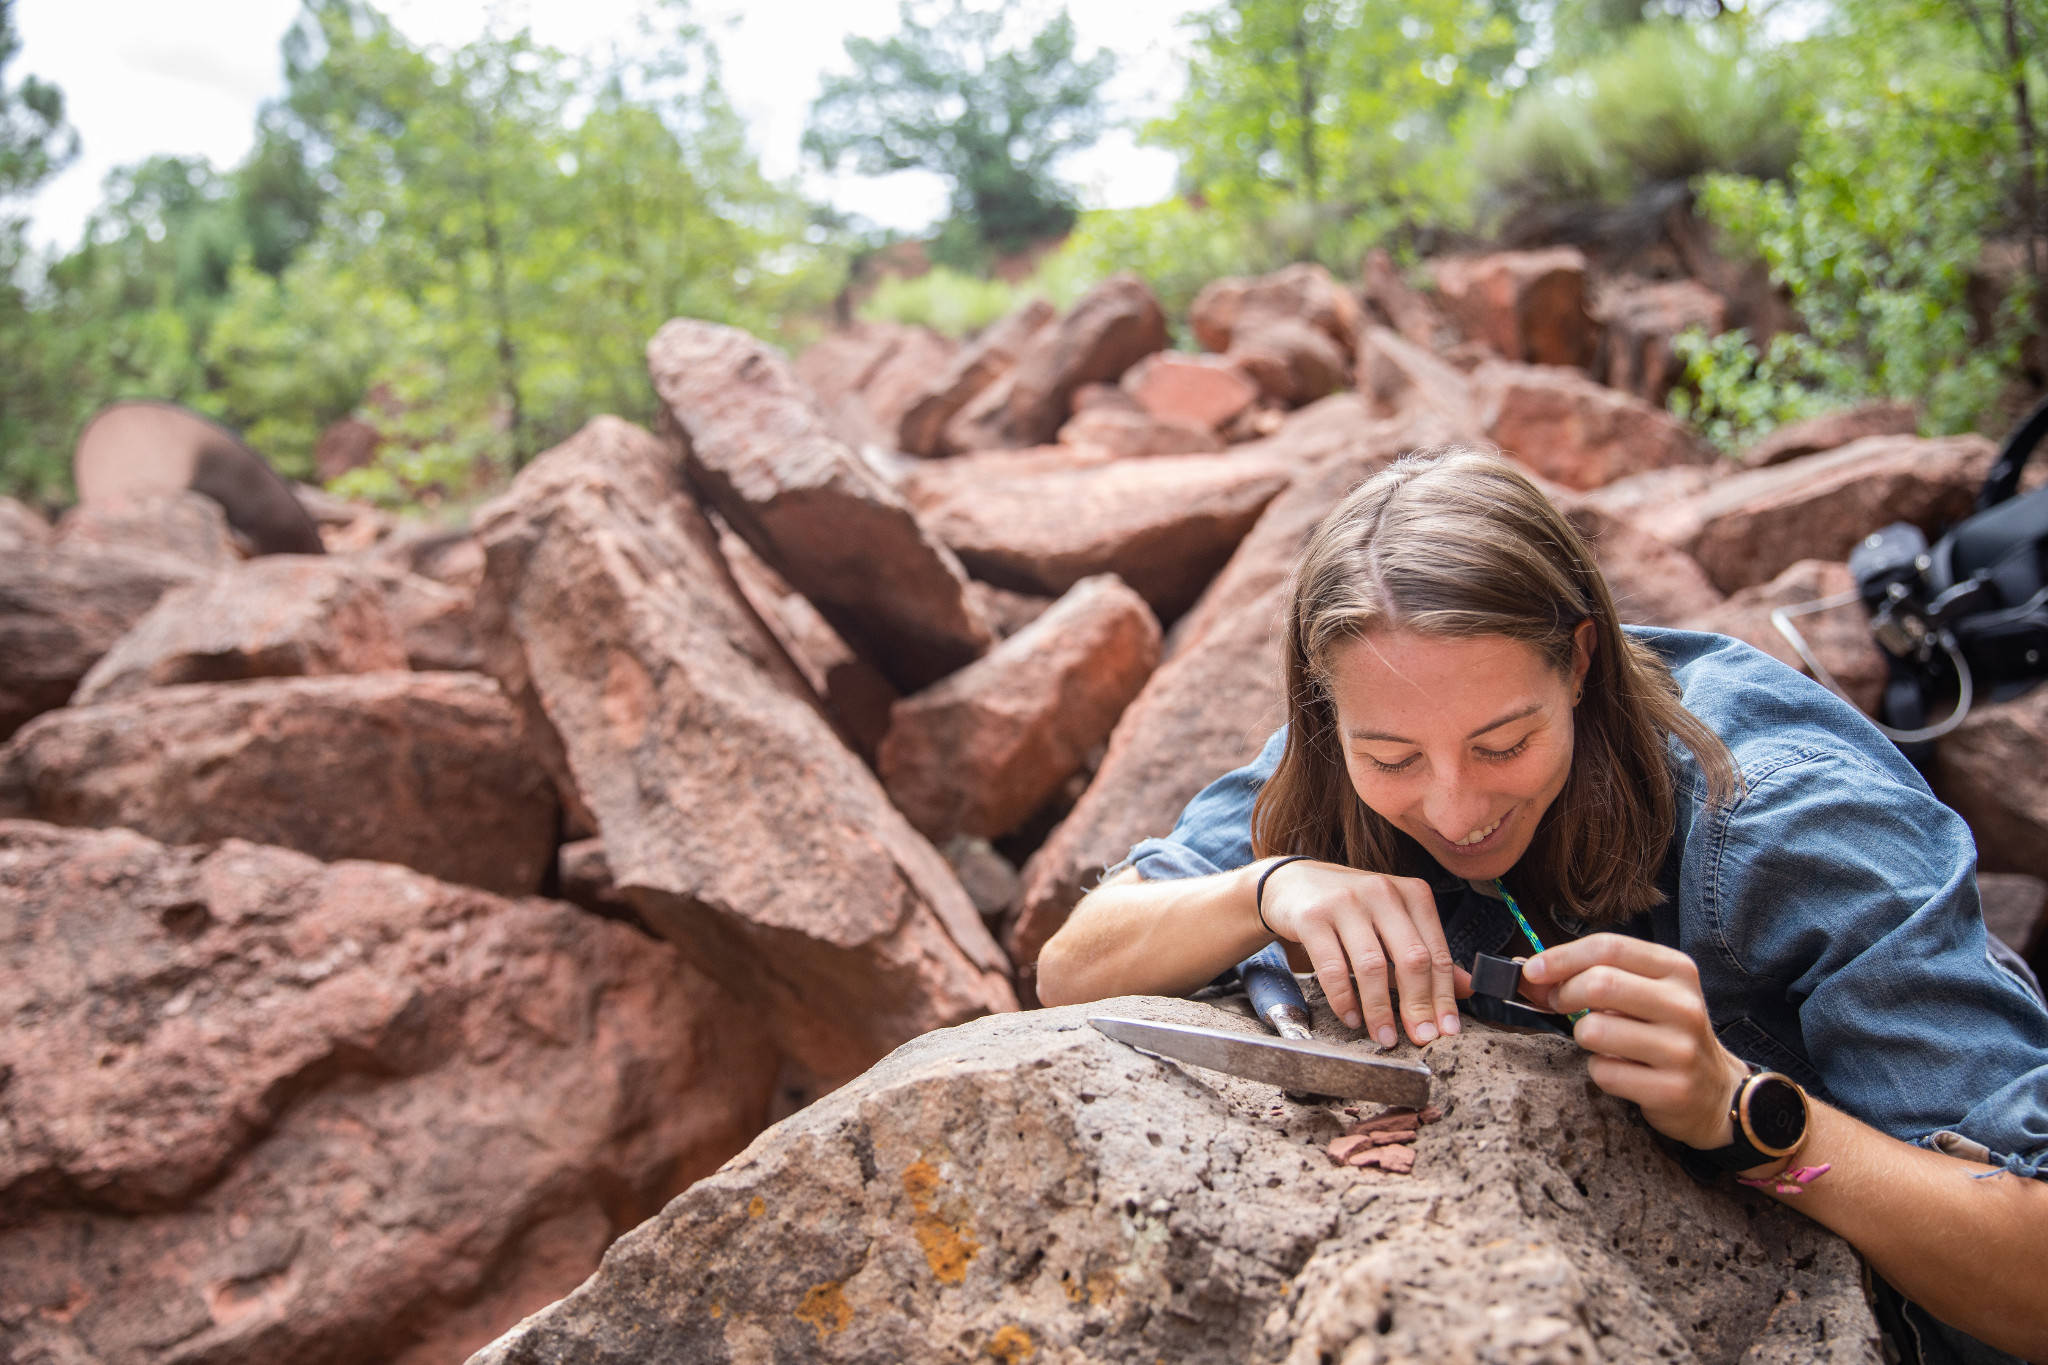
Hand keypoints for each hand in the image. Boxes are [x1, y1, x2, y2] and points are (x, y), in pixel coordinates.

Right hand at [1257, 859, 1470, 1046]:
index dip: (1444, 996)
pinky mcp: (1312, 917)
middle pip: (1411, 958)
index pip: (1437, 952)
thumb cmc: (1351, 907)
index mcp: (1412, 893)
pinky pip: (1333, 968)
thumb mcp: (1394, 921)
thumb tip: (1467, 989)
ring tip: (1384, 1036)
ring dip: (1380, 1010)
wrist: (1291, 882)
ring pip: (1373, 966)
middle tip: (1420, 1038)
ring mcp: (1346, 902)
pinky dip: (1345, 999)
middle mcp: (1382, 892)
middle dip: (1418, 1006)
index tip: (1447, 1030)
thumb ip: (1428, 952)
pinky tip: (1352, 1017)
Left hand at [1522, 934, 1749, 1150]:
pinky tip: (1622, 1071)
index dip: (1561, 957)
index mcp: (1676, 970)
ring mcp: (1681, 1049)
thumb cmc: (1665, 1033)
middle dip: (1564, 994)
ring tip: (1604, 1043)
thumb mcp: (1646, 992)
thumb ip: (1596, 974)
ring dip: (1583, 1037)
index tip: (1532, 971)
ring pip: (1594, 1031)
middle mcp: (1684, 1005)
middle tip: (1560, 1005)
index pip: (1609, 947)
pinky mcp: (1671, 1088)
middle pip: (1600, 983)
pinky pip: (1603, 1072)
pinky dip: (1599, 1071)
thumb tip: (1530, 973)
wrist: (1716, 1092)